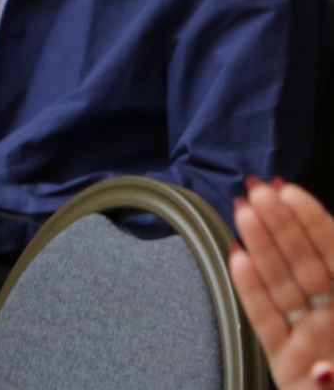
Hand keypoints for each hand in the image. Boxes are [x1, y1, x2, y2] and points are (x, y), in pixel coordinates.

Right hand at [232, 180, 333, 389]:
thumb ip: (331, 370)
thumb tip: (320, 369)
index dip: (314, 222)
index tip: (289, 192)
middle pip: (305, 265)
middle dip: (280, 225)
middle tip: (256, 190)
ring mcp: (309, 341)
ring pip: (282, 286)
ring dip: (260, 246)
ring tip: (241, 210)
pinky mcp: (285, 364)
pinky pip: (265, 322)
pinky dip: (250, 292)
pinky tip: (235, 259)